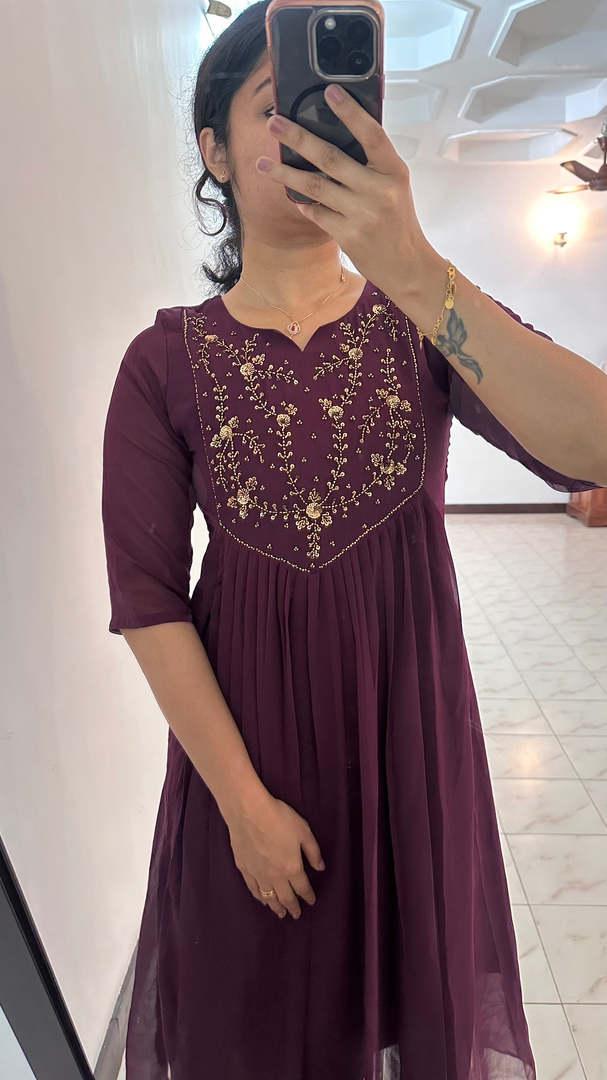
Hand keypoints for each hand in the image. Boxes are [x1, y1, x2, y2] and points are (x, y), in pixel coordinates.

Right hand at [227, 794, 324, 919]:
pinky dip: (260, 898)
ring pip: (269, 898)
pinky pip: (253, 889)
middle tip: (296, 915)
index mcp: (292, 868)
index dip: (308, 896)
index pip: (302, 888)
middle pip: (286, 898)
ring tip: (281, 913)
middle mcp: (275, 877)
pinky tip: (262, 900)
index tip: (311, 901)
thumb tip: (320, 868)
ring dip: (276, 907)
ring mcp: (258, 875)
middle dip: (293, 908)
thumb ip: (313, 852)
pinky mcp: (244, 869)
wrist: (249, 812)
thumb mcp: (304, 832)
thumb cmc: (279, 818)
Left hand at [256, 84, 438, 301]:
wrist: (407, 265)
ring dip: (285, 173)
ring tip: (262, 163)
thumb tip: (337, 135)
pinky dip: (302, 203)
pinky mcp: (347, 235)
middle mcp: (378, 191)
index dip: (351, 112)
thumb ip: (373, 163)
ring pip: (315, 187)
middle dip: (298, 138)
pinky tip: (291, 194)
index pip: (372, 135)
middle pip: (331, 158)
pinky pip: (316, 213)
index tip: (330, 91)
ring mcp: (362, 214)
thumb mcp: (395, 185)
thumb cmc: (398, 220)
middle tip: (274, 123)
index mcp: (394, 171)